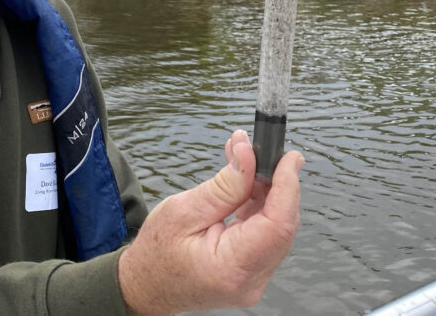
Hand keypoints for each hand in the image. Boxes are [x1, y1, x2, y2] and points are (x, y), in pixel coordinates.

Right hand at [118, 130, 303, 314]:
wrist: (146, 286)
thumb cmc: (156, 254)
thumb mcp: (183, 211)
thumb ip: (223, 185)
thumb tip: (248, 155)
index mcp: (231, 268)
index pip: (277, 225)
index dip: (287, 187)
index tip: (289, 157)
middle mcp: (250, 280)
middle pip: (281, 224)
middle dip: (276, 182)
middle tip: (262, 149)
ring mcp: (254, 278)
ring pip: (276, 226)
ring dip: (266, 190)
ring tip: (245, 157)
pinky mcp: (252, 270)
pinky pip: (265, 232)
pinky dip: (258, 204)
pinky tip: (246, 180)